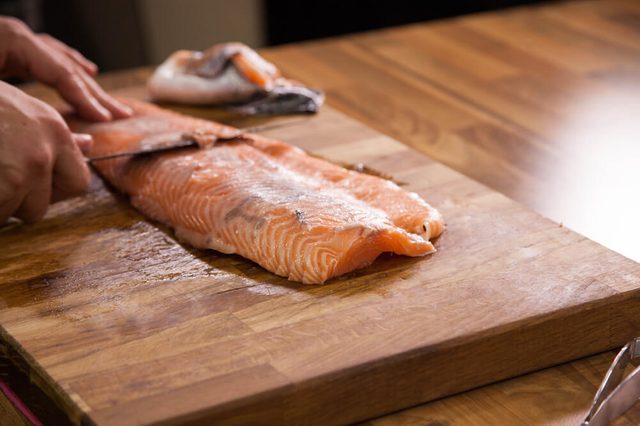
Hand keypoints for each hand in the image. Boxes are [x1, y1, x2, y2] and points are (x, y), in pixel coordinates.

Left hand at [0, 16, 131, 120]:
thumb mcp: (0, 98)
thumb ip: (42, 118)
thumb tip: (85, 143)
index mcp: (15, 40)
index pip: (63, 75)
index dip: (87, 100)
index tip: (107, 121)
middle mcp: (18, 36)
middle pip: (67, 67)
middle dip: (96, 94)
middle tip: (123, 114)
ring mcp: (13, 40)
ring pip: (60, 61)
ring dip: (86, 82)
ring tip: (107, 100)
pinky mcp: (7, 47)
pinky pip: (46, 57)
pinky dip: (68, 67)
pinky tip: (85, 71)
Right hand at [0, 81, 90, 222]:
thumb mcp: (22, 108)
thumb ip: (55, 134)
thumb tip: (88, 145)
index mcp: (54, 131)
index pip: (78, 183)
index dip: (55, 190)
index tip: (32, 184)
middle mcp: (41, 153)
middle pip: (40, 207)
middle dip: (17, 202)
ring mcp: (16, 172)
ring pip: (11, 214)